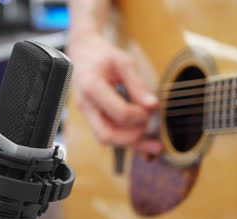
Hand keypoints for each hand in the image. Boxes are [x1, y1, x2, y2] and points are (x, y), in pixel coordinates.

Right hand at [67, 35, 162, 155]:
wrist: (82, 54)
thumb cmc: (102, 56)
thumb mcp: (123, 62)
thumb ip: (138, 85)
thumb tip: (153, 106)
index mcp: (92, 87)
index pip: (119, 113)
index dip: (140, 115)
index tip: (151, 109)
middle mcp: (86, 105)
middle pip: (107, 135)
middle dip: (132, 137)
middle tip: (149, 128)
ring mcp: (87, 114)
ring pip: (107, 139)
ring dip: (131, 144)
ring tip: (154, 146)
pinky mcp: (93, 118)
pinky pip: (108, 134)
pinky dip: (126, 141)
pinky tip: (143, 144)